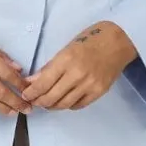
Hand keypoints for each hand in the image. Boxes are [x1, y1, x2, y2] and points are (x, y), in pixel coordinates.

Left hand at [20, 21, 137, 110]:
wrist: (119, 40)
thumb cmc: (90, 39)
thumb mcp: (66, 48)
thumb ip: (50, 66)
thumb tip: (33, 81)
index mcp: (66, 60)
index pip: (43, 83)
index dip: (31, 92)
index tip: (26, 94)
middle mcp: (77, 74)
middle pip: (51, 97)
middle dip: (39, 102)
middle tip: (35, 101)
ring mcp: (90, 85)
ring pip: (64, 104)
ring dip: (52, 106)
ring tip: (47, 102)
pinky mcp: (99, 92)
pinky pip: (79, 105)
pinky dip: (68, 105)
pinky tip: (64, 100)